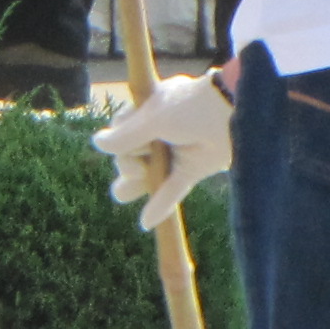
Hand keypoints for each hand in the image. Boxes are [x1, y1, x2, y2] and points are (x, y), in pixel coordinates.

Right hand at [91, 70, 234, 221]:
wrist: (232, 112)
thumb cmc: (191, 107)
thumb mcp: (154, 116)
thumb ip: (126, 135)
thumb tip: (96, 143)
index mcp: (148, 112)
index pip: (121, 133)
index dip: (121, 144)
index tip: (132, 146)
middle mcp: (159, 133)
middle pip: (130, 157)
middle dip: (128, 166)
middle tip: (140, 167)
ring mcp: (175, 153)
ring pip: (147, 176)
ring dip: (137, 186)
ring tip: (136, 188)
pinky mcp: (192, 170)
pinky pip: (171, 191)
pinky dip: (160, 206)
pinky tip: (146, 222)